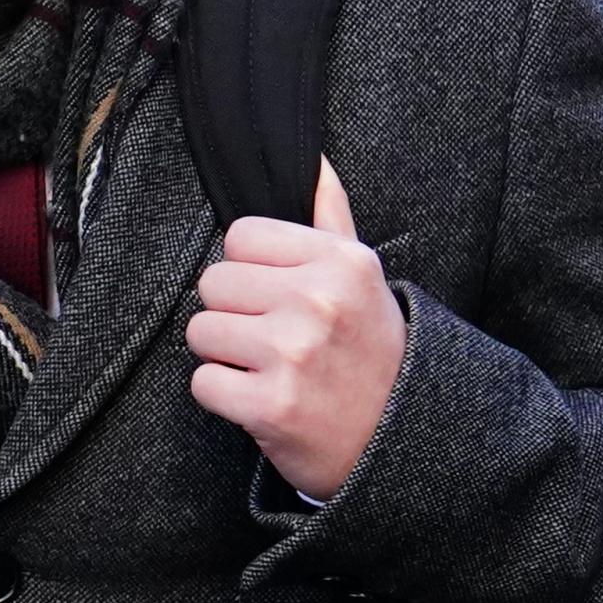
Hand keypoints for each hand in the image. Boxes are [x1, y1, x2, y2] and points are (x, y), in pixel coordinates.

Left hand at [187, 158, 407, 501]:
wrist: (401, 443)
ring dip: (225, 355)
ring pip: (201, 330)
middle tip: (270, 338)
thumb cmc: (371, 353)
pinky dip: (223, 396)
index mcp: (340, 262)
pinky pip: (203, 382)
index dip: (248, 269)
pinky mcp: (270, 407)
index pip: (239, 237)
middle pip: (213, 283)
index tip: (274, 296)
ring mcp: (292, 355)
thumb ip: (331, 217)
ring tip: (267, 368)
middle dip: (232, 313)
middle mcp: (317, 301)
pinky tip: (260, 399)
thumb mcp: (364, 279)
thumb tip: (312, 159)